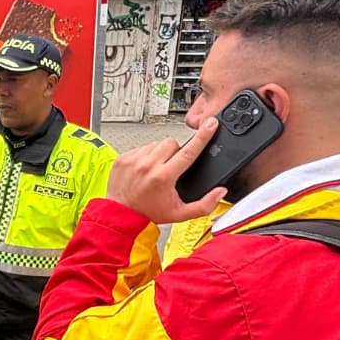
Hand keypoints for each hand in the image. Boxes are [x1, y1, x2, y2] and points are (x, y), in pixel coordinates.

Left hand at [105, 118, 227, 224]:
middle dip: (176, 152)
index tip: (211, 124)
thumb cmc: (148, 213)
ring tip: (156, 170)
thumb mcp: (180, 214)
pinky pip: (141, 147)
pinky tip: (144, 170)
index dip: (203, 136)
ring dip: (160, 153)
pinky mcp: (123, 158)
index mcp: (164, 177)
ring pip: (156, 143)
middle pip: (172, 143)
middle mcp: (148, 166)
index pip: (188, 151)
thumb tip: (220, 192)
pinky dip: (146, 156)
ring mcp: (133, 160)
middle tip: (171, 167)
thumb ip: (204, 205)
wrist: (120, 215)